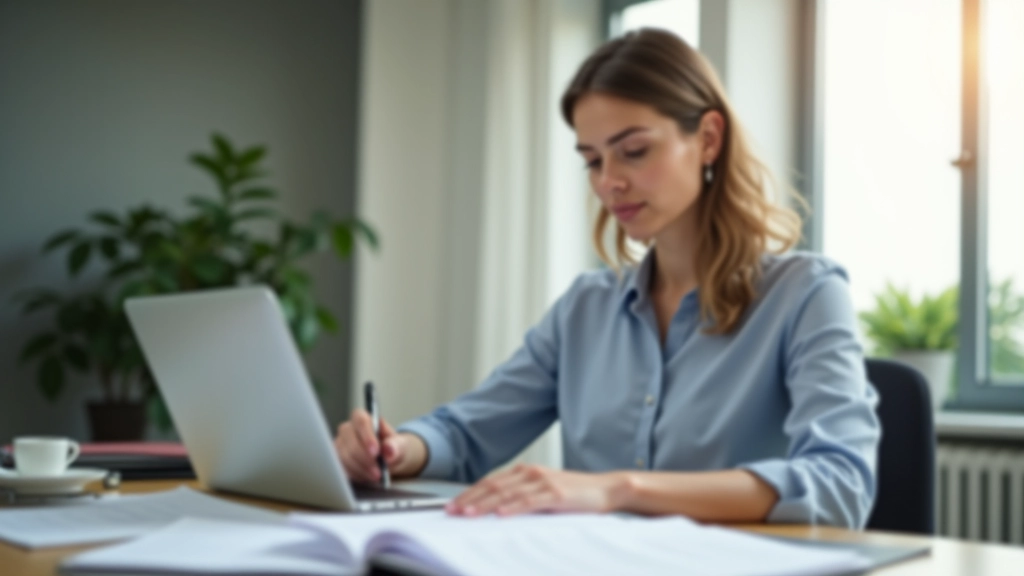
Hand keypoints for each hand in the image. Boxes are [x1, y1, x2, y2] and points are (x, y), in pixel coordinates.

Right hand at [334, 409, 425, 482]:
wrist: (389, 459)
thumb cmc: (393, 447)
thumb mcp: (401, 445)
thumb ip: (396, 445)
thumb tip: (389, 450)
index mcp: (362, 417)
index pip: (361, 422)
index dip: (367, 437)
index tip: (376, 452)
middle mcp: (347, 429)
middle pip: (350, 442)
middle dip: (365, 459)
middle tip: (378, 472)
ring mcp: (340, 445)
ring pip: (344, 457)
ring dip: (361, 469)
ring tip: (376, 476)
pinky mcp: (337, 460)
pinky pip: (342, 469)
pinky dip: (356, 475)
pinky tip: (367, 477)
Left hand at [446, 464, 629, 516]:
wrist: (605, 489)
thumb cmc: (573, 494)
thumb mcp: (541, 493)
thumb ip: (519, 497)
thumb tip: (493, 511)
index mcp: (524, 471)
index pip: (489, 482)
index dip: (468, 494)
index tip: (451, 506)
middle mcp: (530, 473)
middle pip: (492, 487)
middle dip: (469, 500)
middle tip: (451, 512)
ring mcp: (542, 482)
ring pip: (507, 493)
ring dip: (485, 505)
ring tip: (468, 514)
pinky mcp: (556, 494)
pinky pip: (530, 501)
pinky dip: (514, 508)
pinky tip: (501, 514)